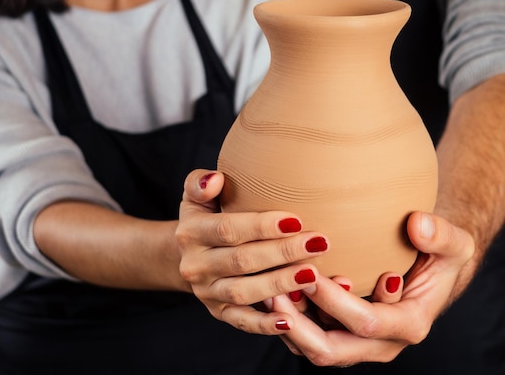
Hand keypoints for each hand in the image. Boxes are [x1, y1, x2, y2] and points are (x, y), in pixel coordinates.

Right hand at [175, 169, 329, 334]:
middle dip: (282, 253)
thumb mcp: (195, 196)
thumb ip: (200, 184)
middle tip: (319, 243)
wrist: (185, 255)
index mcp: (191, 232)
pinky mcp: (218, 313)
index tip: (296, 220)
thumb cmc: (205, 217)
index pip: (228, 229)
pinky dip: (264, 324)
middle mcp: (195, 265)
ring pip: (244, 292)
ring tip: (313, 274)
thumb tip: (215, 179)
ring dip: (280, 284)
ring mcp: (207, 292)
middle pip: (242, 261)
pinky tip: (289, 320)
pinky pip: (241, 321)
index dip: (261, 226)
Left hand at [270, 211, 474, 366]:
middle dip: (299, 327)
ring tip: (266, 293)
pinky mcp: (342, 333)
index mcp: (409, 325)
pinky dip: (288, 321)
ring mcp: (358, 343)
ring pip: (313, 348)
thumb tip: (418, 225)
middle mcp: (382, 343)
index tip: (311, 274)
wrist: (430, 268)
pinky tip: (272, 292)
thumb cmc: (440, 255)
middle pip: (332, 351)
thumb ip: (442, 235)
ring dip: (287, 325)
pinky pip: (308, 338)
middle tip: (275, 295)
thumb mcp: (454, 243)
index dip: (335, 302)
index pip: (365, 323)